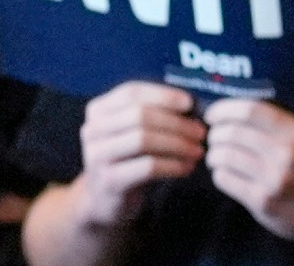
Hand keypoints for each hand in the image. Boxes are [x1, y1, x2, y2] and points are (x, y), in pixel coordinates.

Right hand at [74, 82, 205, 226]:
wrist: (104, 200)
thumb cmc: (126, 160)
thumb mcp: (132, 133)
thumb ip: (153, 115)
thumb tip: (191, 106)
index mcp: (98, 110)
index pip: (131, 92)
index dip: (162, 95)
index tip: (190, 103)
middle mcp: (92, 129)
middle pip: (139, 116)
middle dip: (176, 123)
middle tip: (200, 133)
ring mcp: (98, 156)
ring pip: (144, 140)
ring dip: (178, 144)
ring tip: (197, 151)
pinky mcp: (109, 181)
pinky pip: (147, 167)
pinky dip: (173, 165)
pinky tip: (187, 168)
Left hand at [201, 98, 293, 244]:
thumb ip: (279, 122)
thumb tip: (237, 109)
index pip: (250, 111)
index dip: (224, 109)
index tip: (212, 114)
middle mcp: (286, 154)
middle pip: (233, 133)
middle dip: (216, 133)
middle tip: (214, 137)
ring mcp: (274, 180)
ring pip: (224, 156)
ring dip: (215, 154)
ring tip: (218, 155)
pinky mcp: (263, 202)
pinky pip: (225, 180)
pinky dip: (219, 173)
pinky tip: (226, 173)